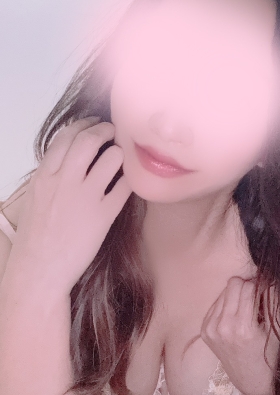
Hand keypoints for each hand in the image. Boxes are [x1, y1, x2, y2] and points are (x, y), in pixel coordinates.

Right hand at [8, 116, 132, 294]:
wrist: (39, 270)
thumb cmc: (35, 239)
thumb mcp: (36, 199)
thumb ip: (52, 177)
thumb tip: (68, 161)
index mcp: (45, 177)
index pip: (65, 137)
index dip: (83, 125)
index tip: (93, 124)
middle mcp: (64, 182)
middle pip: (89, 140)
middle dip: (105, 131)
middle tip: (113, 132)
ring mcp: (85, 198)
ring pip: (111, 159)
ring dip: (119, 154)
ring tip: (121, 157)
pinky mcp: (103, 216)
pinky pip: (124, 188)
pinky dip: (129, 180)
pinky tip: (129, 181)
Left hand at [200, 276, 279, 394]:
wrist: (251, 380)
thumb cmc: (269, 355)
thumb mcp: (276, 329)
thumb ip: (272, 300)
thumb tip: (268, 276)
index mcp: (242, 327)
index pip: (249, 287)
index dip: (260, 284)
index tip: (268, 288)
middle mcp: (222, 326)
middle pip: (233, 285)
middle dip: (247, 286)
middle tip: (257, 297)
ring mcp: (210, 328)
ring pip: (224, 291)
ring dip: (237, 295)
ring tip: (247, 309)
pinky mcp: (204, 330)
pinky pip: (216, 303)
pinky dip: (228, 305)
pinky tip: (236, 316)